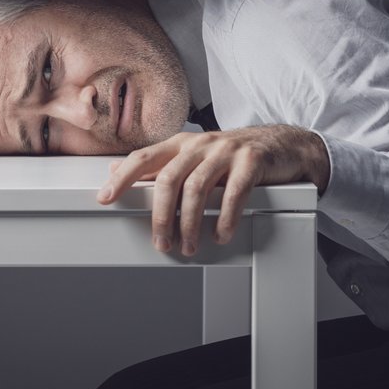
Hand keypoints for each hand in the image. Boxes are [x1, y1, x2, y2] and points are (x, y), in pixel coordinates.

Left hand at [97, 124, 328, 255]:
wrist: (284, 144)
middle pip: (169, 178)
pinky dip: (225, 217)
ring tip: (188, 246)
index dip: (122, 177)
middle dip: (161, 215)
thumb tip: (116, 171)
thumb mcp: (194, 155)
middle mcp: (201, 143)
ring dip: (189, 222)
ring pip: (197, 188)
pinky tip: (221, 233)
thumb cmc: (233, 155)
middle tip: (160, 242)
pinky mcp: (252, 160)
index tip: (104, 198)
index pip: (144, 157)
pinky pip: (234, 192)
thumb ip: (159, 164)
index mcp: (182, 143)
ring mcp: (227, 150)